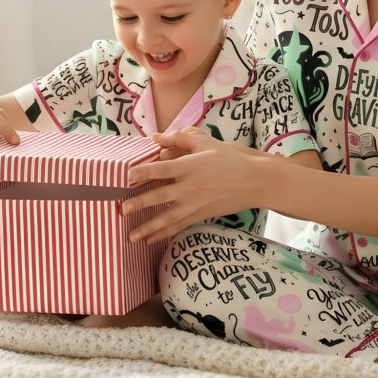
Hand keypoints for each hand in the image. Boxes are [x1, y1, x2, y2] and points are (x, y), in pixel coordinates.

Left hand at [123, 129, 264, 241]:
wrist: (255, 181)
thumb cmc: (231, 158)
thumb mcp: (206, 142)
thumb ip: (180, 139)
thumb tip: (155, 138)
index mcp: (191, 166)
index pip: (162, 169)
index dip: (144, 172)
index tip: (127, 176)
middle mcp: (191, 186)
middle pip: (161, 196)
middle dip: (140, 204)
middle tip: (121, 210)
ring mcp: (196, 203)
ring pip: (168, 217)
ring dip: (148, 227)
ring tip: (131, 235)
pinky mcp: (201, 214)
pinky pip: (179, 225)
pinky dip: (164, 234)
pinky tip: (150, 240)